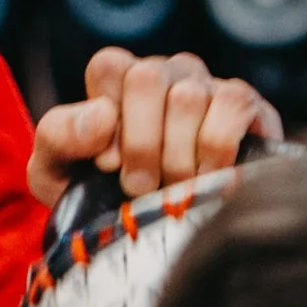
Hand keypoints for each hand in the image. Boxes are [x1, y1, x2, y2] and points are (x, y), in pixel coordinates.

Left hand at [29, 47, 280, 204]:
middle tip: (141, 188)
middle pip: (147, 78)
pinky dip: (217, 151)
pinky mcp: (248, 105)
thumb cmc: (104, 198)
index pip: (109, 67)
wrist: (158, 239)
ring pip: (188, 97)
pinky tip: (210, 180)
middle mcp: (166, 74)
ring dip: (177, 157)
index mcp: (120, 80)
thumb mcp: (58, 173)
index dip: (108, 120)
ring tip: (175, 190)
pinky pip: (233, 104)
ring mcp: (208, 86)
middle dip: (141, 144)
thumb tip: (102, 116)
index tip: (110, 166)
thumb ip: (60, 136)